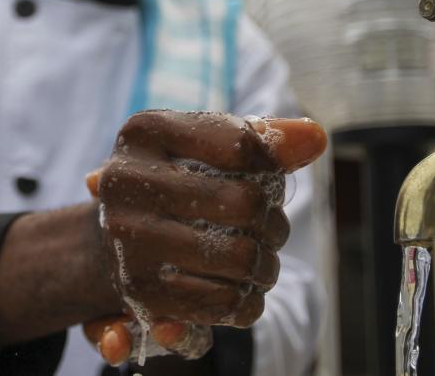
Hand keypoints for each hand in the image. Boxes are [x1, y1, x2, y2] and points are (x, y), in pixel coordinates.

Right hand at [83, 112, 326, 365]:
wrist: (120, 239)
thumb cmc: (180, 182)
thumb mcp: (211, 147)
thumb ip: (267, 139)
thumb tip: (314, 137)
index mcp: (145, 131)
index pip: (241, 145)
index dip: (271, 165)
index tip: (269, 177)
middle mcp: (125, 180)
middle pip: (245, 203)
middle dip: (274, 221)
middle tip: (270, 228)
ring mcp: (128, 237)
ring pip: (240, 258)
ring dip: (266, 265)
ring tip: (261, 260)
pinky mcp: (139, 290)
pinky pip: (224, 302)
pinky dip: (247, 301)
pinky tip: (242, 289)